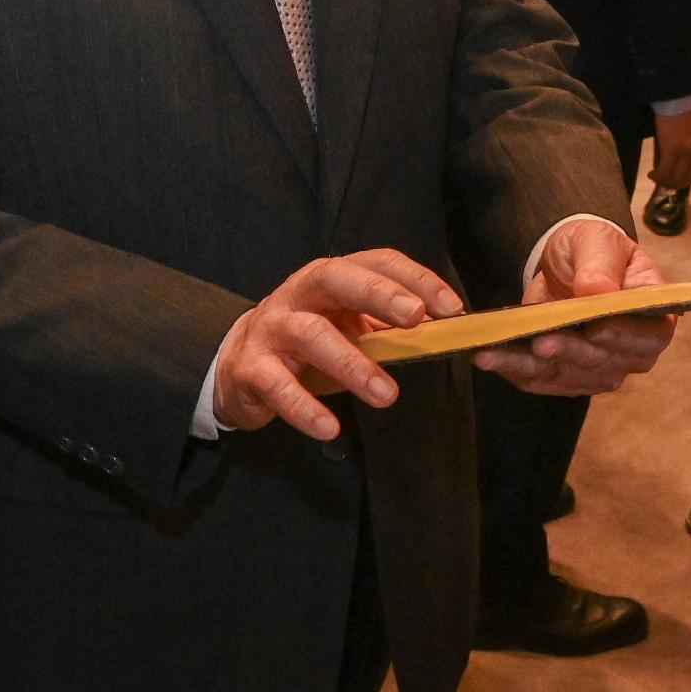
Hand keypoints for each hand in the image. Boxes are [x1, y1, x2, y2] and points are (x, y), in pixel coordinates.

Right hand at [212, 250, 463, 440]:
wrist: (237, 367)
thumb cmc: (307, 346)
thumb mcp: (347, 328)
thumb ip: (387, 328)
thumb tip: (442, 331)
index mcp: (330, 279)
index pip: (375, 263)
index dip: (415, 279)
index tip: (452, 308)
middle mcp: (298, 294)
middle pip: (336, 278)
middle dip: (378, 294)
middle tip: (417, 319)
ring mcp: (272, 328)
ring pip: (310, 333)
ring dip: (352, 364)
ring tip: (387, 395)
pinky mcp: (251, 367)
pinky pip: (278, 386)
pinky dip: (305, 407)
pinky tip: (330, 428)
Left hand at [477, 217, 675, 395]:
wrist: (569, 263)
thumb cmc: (595, 251)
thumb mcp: (599, 244)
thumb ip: (600, 268)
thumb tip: (596, 292)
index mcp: (652, 318)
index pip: (648, 338)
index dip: (624, 337)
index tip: (595, 329)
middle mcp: (629, 353)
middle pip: (604, 363)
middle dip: (569, 352)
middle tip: (541, 341)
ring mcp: (597, 370)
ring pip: (566, 375)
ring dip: (530, 366)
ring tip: (496, 353)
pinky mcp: (565, 376)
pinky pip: (539, 379)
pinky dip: (513, 369)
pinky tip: (488, 357)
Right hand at [651, 100, 690, 191]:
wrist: (680, 88)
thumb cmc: (687, 97)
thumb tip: (683, 150)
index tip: (684, 179)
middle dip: (680, 183)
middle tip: (668, 183)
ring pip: (679, 176)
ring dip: (667, 182)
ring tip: (657, 179)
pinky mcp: (675, 149)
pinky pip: (666, 170)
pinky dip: (659, 176)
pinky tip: (652, 175)